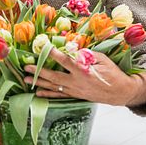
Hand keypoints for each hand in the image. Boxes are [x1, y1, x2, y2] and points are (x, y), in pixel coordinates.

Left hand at [23, 48, 145, 105]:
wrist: (119, 92)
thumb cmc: (112, 73)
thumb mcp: (102, 60)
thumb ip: (86, 55)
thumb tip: (71, 49)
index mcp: (84, 71)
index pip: (65, 61)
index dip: (53, 54)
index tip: (43, 47)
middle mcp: (77, 82)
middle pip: (54, 76)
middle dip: (39, 71)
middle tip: (27, 67)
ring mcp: (75, 91)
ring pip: (54, 87)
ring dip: (39, 83)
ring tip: (26, 80)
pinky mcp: (75, 96)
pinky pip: (59, 96)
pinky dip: (47, 94)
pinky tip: (37, 93)